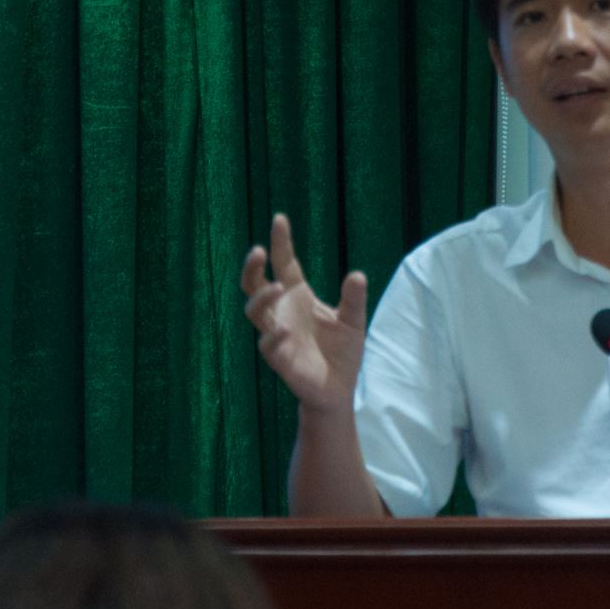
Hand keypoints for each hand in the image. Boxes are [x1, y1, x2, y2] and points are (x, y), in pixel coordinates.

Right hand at [242, 214, 368, 415]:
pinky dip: (274, 336)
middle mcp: (282, 312)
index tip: (279, 218)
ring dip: (262, 297)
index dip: (281, 242)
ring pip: (255, 311)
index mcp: (299, 297)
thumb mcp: (354, 321)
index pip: (285, 263)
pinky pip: (268, 344)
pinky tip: (283, 329)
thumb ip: (354, 300)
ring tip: (277, 286)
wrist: (339, 389)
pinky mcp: (279, 358)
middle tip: (259, 251)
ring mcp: (277, 334)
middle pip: (255, 284)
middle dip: (252, 267)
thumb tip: (358, 275)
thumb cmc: (343, 352)